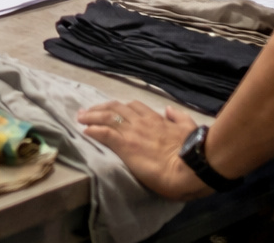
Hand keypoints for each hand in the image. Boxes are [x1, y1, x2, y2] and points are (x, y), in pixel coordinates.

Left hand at [77, 100, 211, 200]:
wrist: (190, 166)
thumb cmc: (192, 150)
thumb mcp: (190, 127)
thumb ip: (179, 117)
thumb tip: (169, 110)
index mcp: (156, 119)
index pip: (133, 106)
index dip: (119, 107)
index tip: (111, 109)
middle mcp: (141, 122)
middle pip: (115, 108)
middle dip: (100, 108)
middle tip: (88, 111)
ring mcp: (132, 132)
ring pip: (107, 117)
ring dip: (91, 116)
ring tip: (81, 118)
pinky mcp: (125, 145)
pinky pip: (105, 133)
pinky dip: (93, 130)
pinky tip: (85, 131)